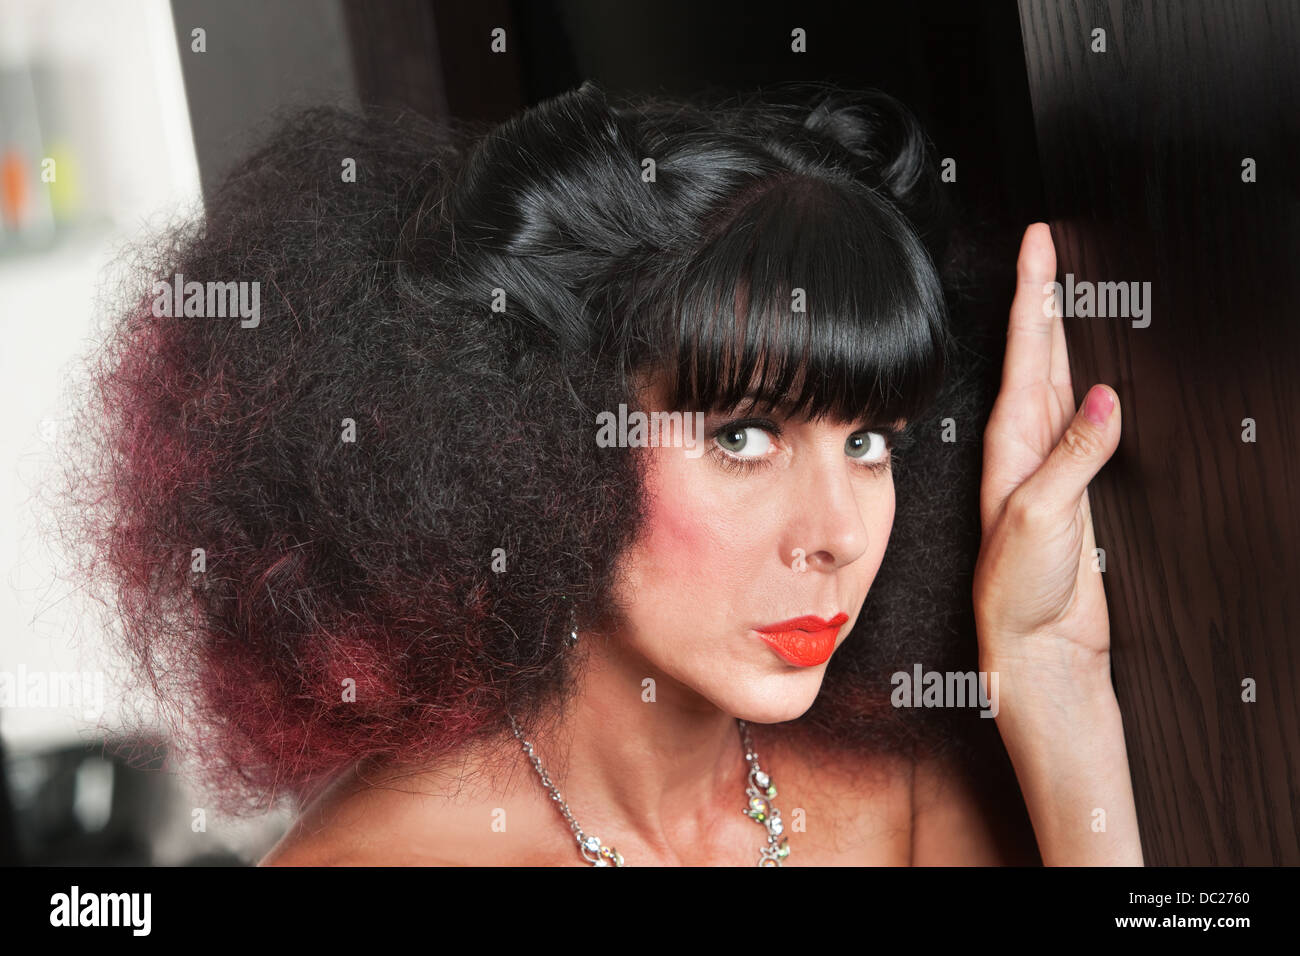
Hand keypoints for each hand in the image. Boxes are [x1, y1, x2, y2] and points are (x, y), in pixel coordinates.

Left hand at [972, 223, 1120, 686]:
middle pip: (1042, 352)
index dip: (1033, 291)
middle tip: (1052, 242)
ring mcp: (1051, 462)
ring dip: (1067, 331)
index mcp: (1010, 439)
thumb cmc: (1018, 590)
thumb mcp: (1043, 517)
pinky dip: (1094, 385)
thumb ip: (1075, 457)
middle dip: (1047, 294)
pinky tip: (1102, 369)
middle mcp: (1025, 443)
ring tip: (1072, 283)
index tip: (1039, 241)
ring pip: (1065, 379)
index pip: (1025, 348)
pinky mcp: (1076, 487)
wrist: (1036, 646)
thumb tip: (1107, 398)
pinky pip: (1089, 420)